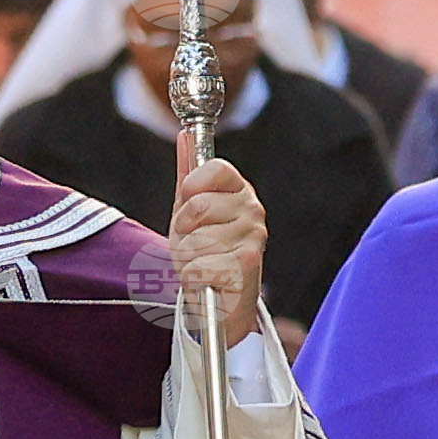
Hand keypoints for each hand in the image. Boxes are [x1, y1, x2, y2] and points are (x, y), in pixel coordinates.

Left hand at [168, 133, 265, 347]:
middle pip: (197, 205)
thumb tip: (184, 137)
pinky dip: (194, 277)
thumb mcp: (188, 213)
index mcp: (238, 191)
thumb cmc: (203, 254)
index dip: (192, 187)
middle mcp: (252, 209)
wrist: (217, 301)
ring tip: (202, 263)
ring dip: (188, 257)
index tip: (189, 204)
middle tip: (195, 244)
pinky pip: (200, 264)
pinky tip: (207, 280)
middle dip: (184, 230)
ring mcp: (253, 235)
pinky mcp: (248, 263)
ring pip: (196, 239)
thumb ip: (187, 177)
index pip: (215, 168)